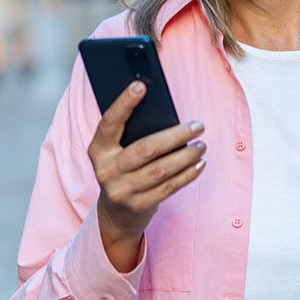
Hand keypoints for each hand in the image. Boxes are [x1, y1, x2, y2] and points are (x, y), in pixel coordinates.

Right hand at [87, 81, 205, 271]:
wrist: (115, 213)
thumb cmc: (122, 169)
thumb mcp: (117, 151)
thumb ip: (131, 133)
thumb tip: (163, 112)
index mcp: (98, 150)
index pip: (110, 122)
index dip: (123, 103)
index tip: (140, 86)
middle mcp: (106, 170)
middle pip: (145, 149)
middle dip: (175, 136)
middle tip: (197, 126)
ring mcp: (121, 191)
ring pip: (160, 170)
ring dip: (186, 156)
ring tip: (201, 145)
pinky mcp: (138, 206)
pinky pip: (168, 188)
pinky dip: (187, 175)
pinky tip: (199, 164)